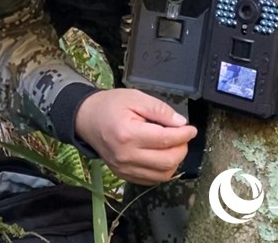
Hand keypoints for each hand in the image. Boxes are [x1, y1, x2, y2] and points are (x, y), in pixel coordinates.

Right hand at [74, 88, 197, 184]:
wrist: (86, 119)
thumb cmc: (109, 105)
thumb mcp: (135, 98)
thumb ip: (159, 110)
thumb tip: (181, 123)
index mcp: (128, 134)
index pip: (165, 140)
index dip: (184, 135)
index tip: (191, 129)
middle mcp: (126, 156)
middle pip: (167, 161)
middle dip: (182, 148)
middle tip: (182, 136)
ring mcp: (124, 168)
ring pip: (162, 175)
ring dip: (174, 161)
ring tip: (173, 145)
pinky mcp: (123, 175)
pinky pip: (152, 180)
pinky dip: (163, 170)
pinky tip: (162, 155)